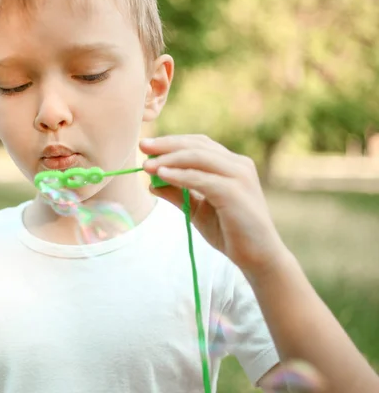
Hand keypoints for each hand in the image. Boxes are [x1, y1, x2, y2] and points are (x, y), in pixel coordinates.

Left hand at [140, 135, 287, 275]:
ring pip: (198, 157)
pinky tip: (162, 175)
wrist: (257, 257)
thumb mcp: (197, 209)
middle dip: (167, 144)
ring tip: (147, 165)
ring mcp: (239, 176)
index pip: (198, 145)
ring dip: (169, 159)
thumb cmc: (229, 232)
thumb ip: (178, 194)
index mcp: (232, 165)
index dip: (171, 142)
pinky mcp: (234, 192)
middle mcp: (238, 165)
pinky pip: (201, 178)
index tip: (147, 146)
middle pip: (197, 146)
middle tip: (143, 146)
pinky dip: (180, 175)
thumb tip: (152, 182)